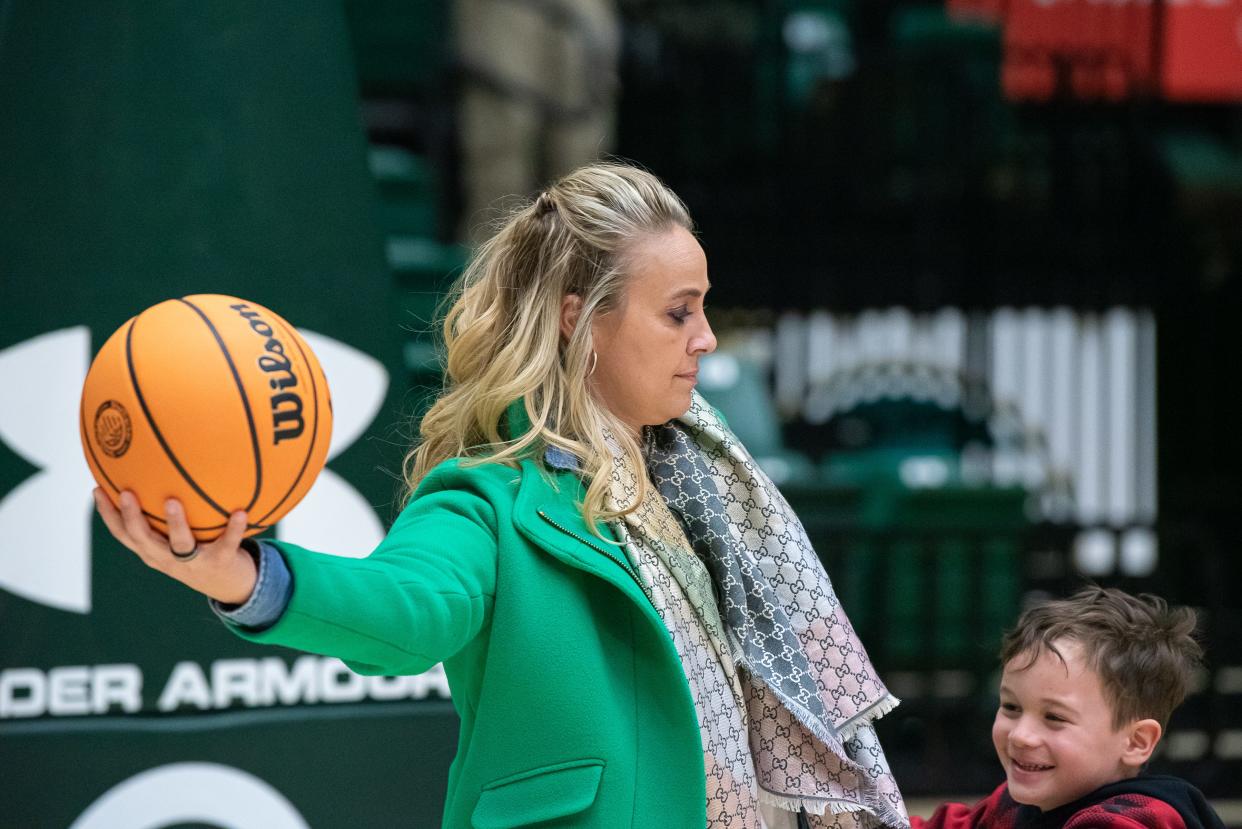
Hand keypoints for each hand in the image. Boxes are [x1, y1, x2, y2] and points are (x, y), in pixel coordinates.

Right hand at [92, 488, 258, 604]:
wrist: (231, 586)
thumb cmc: (200, 551)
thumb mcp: (179, 536)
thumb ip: (166, 514)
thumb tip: (163, 470)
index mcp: (153, 551)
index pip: (123, 533)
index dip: (108, 514)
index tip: (97, 489)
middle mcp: (167, 559)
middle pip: (142, 539)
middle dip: (131, 516)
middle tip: (126, 493)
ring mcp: (193, 563)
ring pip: (179, 544)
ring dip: (175, 523)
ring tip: (173, 502)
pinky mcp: (220, 562)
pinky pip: (227, 543)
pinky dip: (234, 528)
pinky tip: (241, 511)